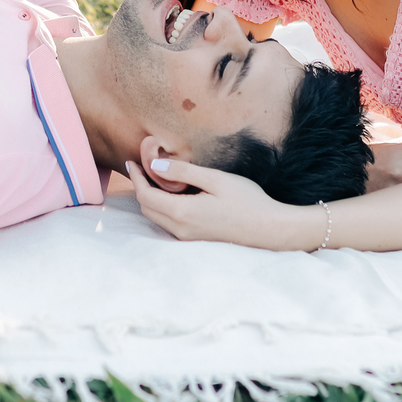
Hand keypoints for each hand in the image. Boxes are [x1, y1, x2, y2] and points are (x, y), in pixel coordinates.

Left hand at [127, 158, 309, 250]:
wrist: (269, 229)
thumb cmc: (246, 200)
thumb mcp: (215, 179)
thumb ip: (183, 171)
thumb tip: (155, 165)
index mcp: (182, 212)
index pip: (146, 195)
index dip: (136, 177)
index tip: (132, 161)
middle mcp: (180, 229)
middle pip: (147, 208)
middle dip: (141, 187)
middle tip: (142, 167)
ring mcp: (187, 237)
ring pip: (156, 217)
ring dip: (150, 198)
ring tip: (154, 177)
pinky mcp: (195, 239)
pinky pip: (168, 223)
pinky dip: (162, 207)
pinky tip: (172, 193)